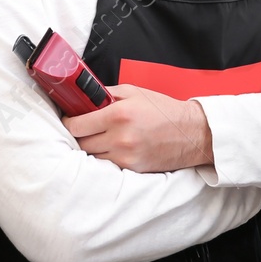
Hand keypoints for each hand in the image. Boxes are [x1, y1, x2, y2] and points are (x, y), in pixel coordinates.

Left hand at [62, 83, 212, 171]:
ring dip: (92, 148)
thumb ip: (107, 94)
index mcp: (119, 115)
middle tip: (85, 128)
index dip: (69, 122)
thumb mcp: (134, 92)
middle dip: (80, 135)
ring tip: (100, 138)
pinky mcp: (132, 169)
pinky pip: (107, 166)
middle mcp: (120, 137)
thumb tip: (84, 98)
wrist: (191, 133)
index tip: (70, 120)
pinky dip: (105, 158)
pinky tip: (112, 148)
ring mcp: (125, 156)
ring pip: (92, 157)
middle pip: (81, 143)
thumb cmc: (163, 111)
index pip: (77, 125)